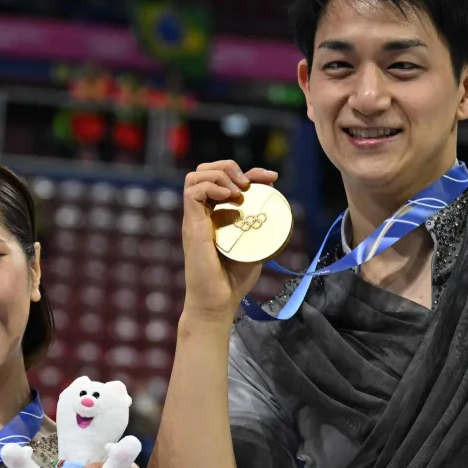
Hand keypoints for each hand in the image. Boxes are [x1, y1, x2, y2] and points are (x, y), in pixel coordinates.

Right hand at [181, 160, 278, 316]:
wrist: (218, 301)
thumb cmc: (234, 279)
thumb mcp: (254, 244)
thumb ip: (259, 225)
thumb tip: (276, 206)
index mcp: (216, 214)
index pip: (226, 179)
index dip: (250, 171)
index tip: (272, 176)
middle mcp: (202, 213)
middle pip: (205, 170)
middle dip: (229, 166)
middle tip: (249, 183)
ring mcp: (195, 218)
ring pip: (196, 176)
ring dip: (220, 174)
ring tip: (239, 190)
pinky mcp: (191, 225)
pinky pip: (192, 191)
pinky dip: (211, 186)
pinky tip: (230, 196)